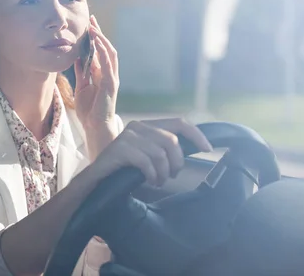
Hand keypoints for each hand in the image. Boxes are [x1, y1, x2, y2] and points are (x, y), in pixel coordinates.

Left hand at [74, 16, 119, 149]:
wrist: (95, 126)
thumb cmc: (89, 110)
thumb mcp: (81, 87)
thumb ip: (81, 73)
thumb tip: (77, 58)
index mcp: (101, 74)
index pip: (99, 51)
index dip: (95, 38)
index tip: (89, 24)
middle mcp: (108, 73)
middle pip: (106, 48)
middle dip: (99, 33)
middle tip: (92, 19)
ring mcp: (111, 78)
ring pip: (109, 53)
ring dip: (101, 40)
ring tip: (93, 28)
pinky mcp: (111, 83)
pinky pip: (108, 64)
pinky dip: (103, 52)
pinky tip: (97, 43)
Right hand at [89, 118, 212, 186]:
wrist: (96, 179)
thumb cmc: (123, 169)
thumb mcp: (147, 156)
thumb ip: (164, 150)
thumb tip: (191, 150)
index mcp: (146, 126)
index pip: (179, 122)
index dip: (196, 135)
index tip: (207, 149)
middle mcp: (137, 126)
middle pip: (172, 141)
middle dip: (177, 162)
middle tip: (171, 176)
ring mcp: (128, 136)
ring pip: (161, 153)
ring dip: (163, 173)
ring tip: (157, 182)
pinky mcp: (120, 149)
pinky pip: (147, 162)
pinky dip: (152, 174)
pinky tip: (149, 181)